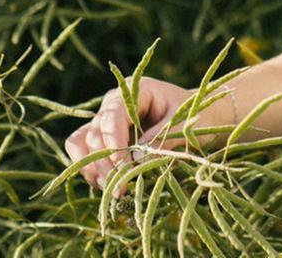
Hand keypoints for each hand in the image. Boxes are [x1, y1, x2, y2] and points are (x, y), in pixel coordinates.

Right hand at [62, 77, 193, 197]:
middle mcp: (114, 104)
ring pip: (82, 143)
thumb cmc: (195, 115)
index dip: (113, 142)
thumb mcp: (184, 124)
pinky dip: (93, 171)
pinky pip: (86, 154)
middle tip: (119, 188)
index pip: (112, 115)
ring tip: (112, 190)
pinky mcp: (105, 140)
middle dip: (103, 162)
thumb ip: (162, 139)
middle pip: (94, 132)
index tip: (124, 166)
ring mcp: (106, 122)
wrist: (199, 118)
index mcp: (134, 91)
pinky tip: (109, 187)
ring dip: (92, 168)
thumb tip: (135, 158)